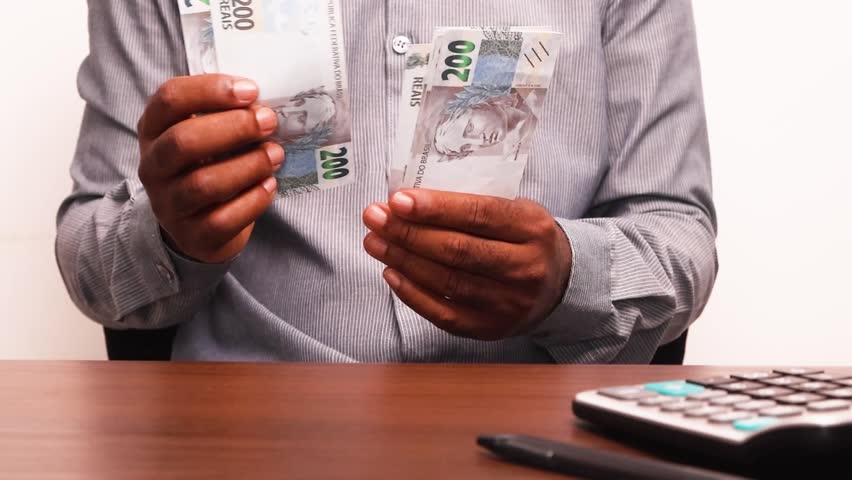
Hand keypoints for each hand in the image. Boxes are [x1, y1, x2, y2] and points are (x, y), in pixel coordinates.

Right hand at [138, 74, 281, 262]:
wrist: (197, 228)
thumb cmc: (207, 167)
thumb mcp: (204, 135)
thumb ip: (225, 115)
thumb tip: (264, 105)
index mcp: (153, 130)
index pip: (170, 99)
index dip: (210, 90)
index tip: (251, 90)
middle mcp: (153, 167)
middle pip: (183, 141)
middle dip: (233, 127)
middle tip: (268, 121)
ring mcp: (169, 204)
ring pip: (204, 183)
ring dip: (248, 165)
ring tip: (275, 154)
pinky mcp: (193, 235)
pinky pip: (223, 219)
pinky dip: (252, 200)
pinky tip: (270, 185)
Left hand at [362, 189, 572, 340]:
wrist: (560, 284)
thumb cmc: (525, 238)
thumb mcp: (516, 210)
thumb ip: (473, 204)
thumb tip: (410, 201)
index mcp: (533, 228)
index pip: (478, 215)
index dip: (435, 208)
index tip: (397, 200)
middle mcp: (525, 268)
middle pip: (457, 250)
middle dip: (409, 232)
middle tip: (375, 218)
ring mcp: (508, 303)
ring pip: (446, 281)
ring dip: (403, 260)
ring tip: (375, 241)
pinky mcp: (491, 328)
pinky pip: (443, 313)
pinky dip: (412, 293)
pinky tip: (391, 273)